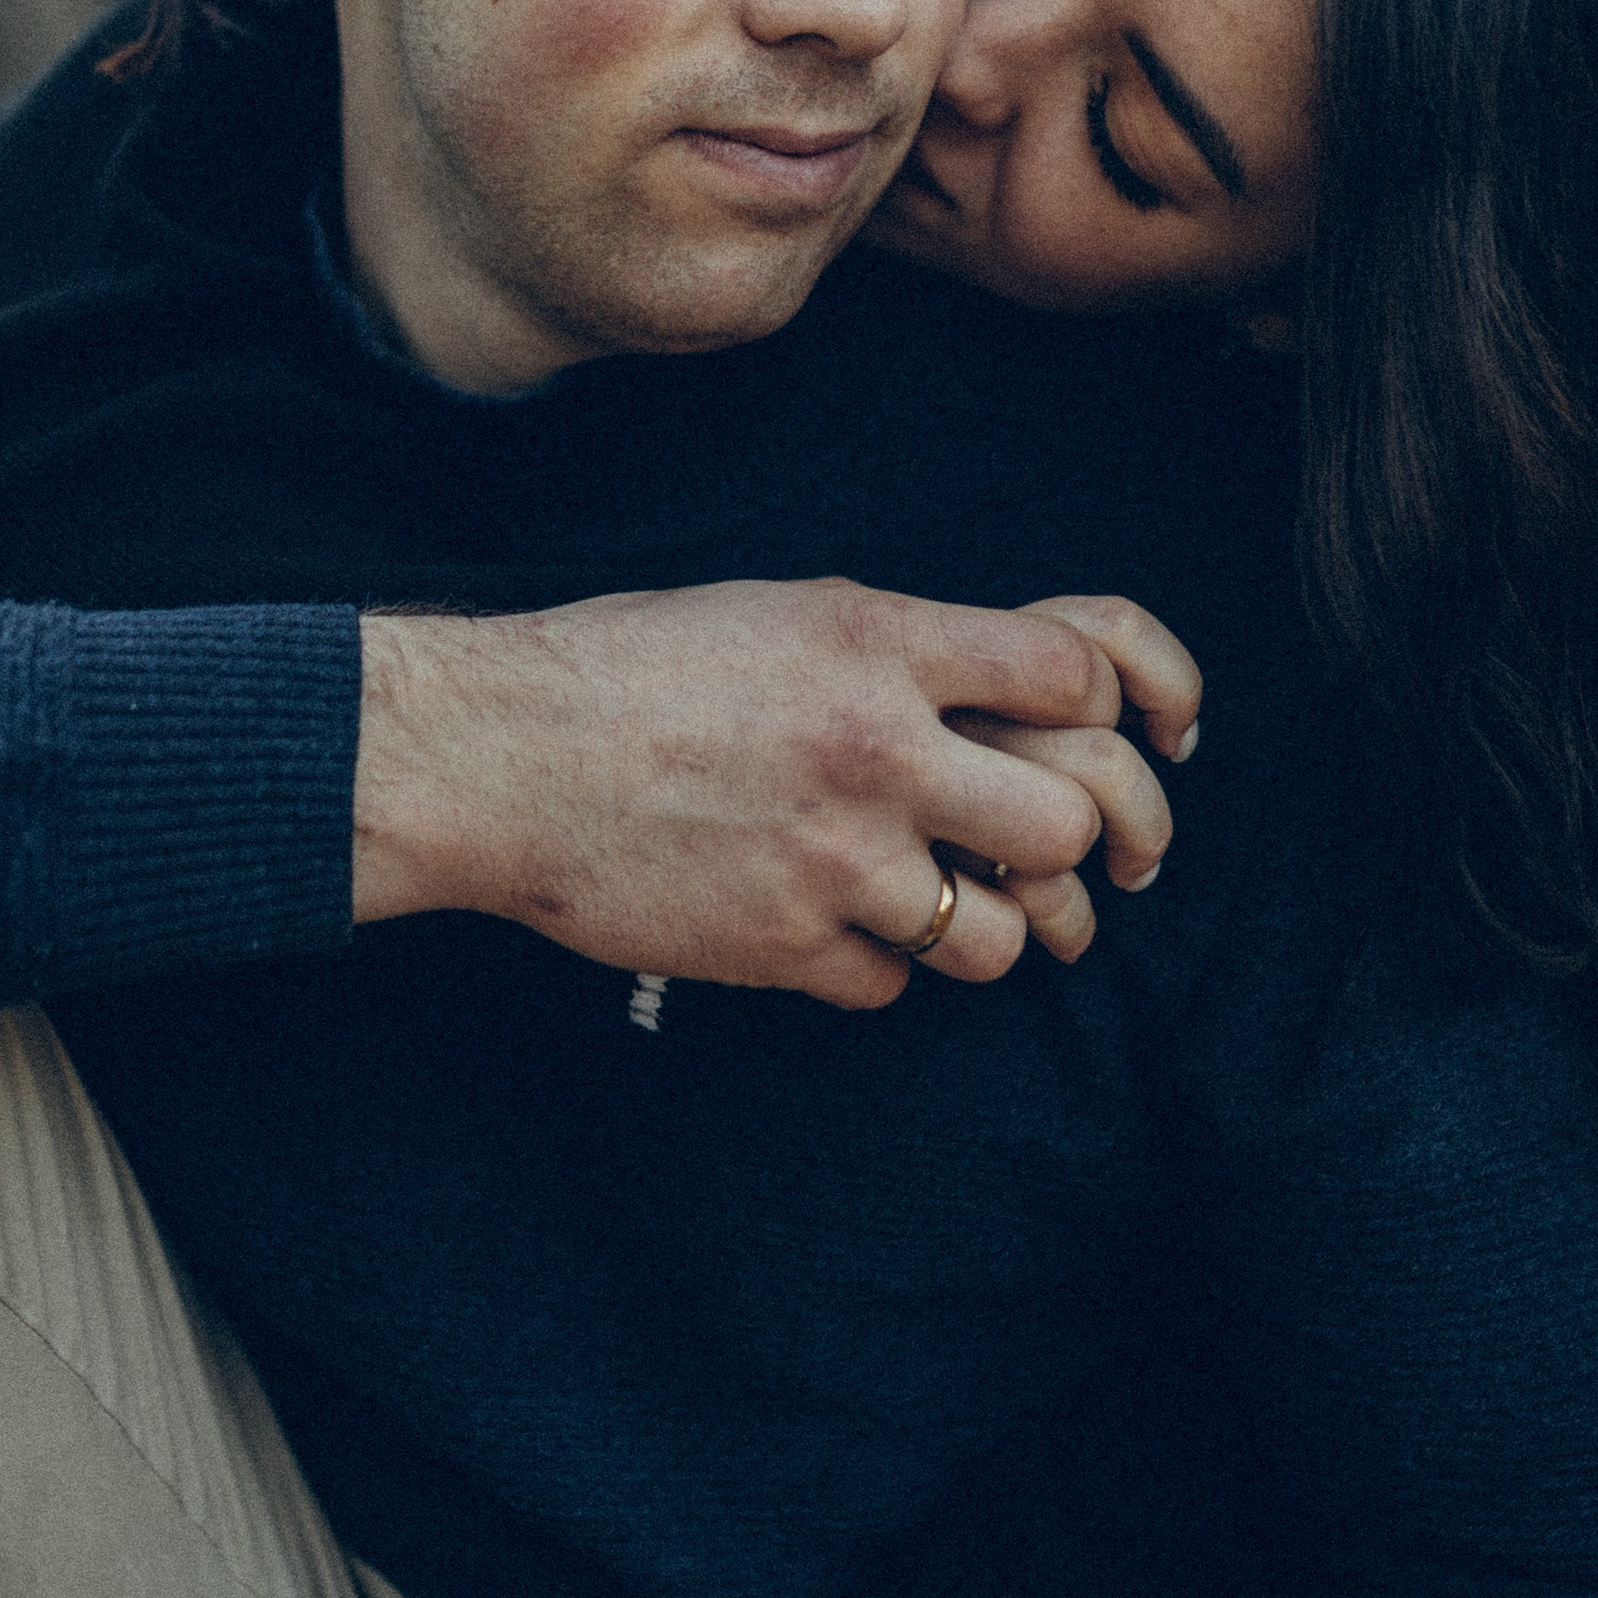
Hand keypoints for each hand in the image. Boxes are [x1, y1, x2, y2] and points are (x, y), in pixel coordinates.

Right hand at [355, 578, 1198, 1006]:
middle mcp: (875, 749)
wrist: (497, 752)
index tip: (1077, 732)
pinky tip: (823, 922)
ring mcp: (834, 860)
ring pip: (998, 936)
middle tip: (1035, 849)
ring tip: (935, 901)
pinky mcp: (785, 947)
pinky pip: (892, 984)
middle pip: (1067, 821)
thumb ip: (900, 651)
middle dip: (1062, 840)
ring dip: (979, 925)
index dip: (1101, 709)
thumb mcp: (783, 612)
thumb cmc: (630, 665)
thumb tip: (1010, 689)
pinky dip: (871, 963)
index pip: (1075, 676)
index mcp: (876, 643)